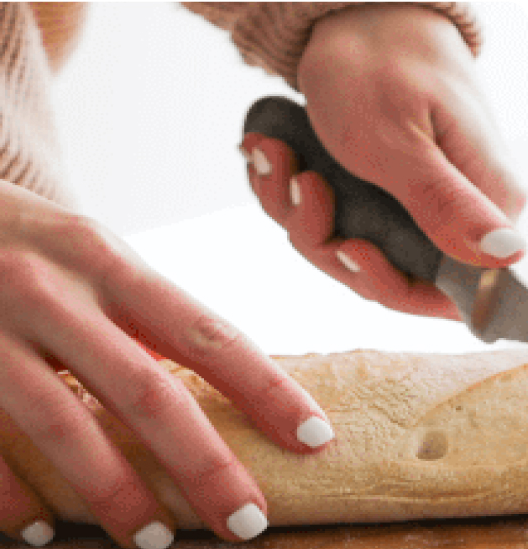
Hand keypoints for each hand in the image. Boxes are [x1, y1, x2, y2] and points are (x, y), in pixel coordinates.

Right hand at [0, 135, 334, 548]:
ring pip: (55, 420)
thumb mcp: (52, 234)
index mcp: (88, 250)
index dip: (262, 387)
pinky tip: (35, 526)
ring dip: (110, 490)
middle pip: (140, 386)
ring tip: (149, 537)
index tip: (311, 440)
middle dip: (203, 462)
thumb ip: (113, 299)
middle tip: (245, 522)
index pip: (195, 326)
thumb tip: (182, 369)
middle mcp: (35, 283)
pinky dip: (1, 492)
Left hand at [243, 4, 525, 318]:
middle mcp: (442, 214)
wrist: (348, 18)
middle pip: (375, 275)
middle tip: (302, 179)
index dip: (388, 284)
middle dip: (321, 234)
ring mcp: (399, 205)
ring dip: (292, 206)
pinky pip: (315, 220)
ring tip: (277, 153)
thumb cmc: (379, 68)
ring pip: (335, 247)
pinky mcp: (364, 195)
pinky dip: (284, 190)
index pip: (444, 293)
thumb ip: (445, 204)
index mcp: (475, 205)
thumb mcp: (400, 143)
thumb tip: (507, 256)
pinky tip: (272, 151)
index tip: (347, 247)